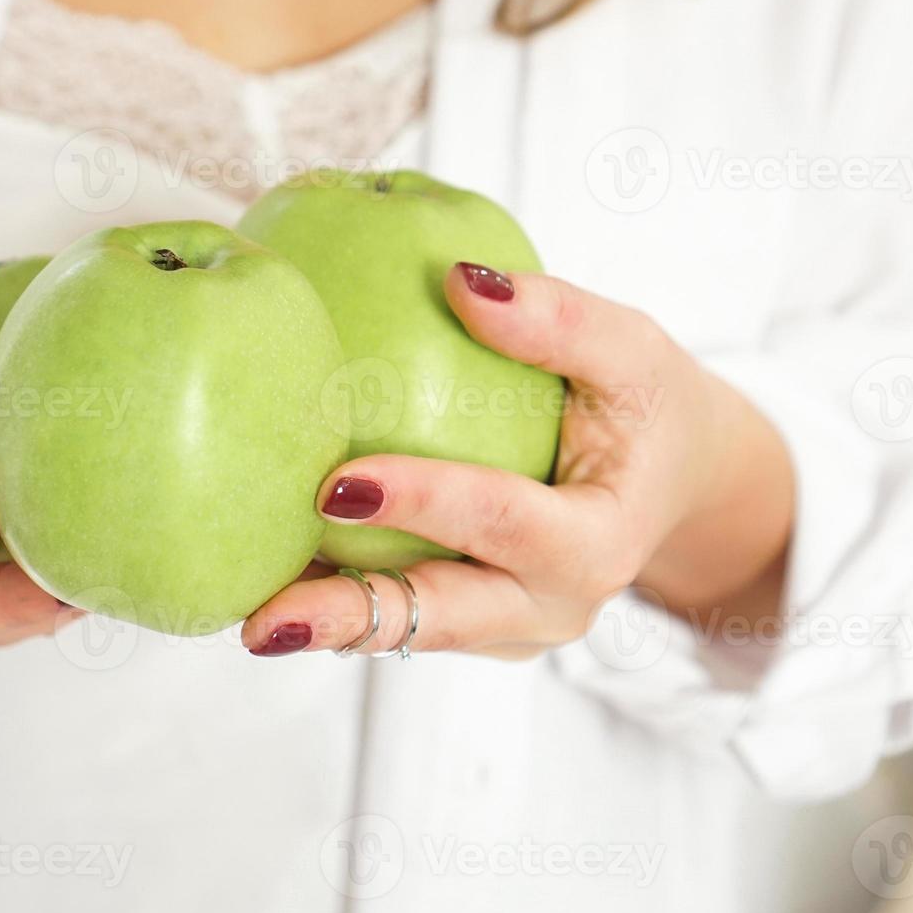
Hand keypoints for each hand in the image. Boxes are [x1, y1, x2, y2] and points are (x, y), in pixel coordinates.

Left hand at [241, 262, 793, 659]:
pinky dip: (335, 597)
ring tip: (240, 615)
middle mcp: (548, 606)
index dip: (424, 503)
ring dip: (324, 622)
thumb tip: (461, 281)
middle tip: (262, 617)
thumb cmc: (648, 406)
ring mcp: (505, 627)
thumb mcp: (631, 350)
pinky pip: (396, 614)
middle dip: (347, 620)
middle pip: (436, 618)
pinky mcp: (469, 624)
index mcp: (596, 544)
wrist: (672, 481)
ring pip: (404, 631)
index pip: (502, 522)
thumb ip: (558, 319)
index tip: (337, 483)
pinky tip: (260, 573)